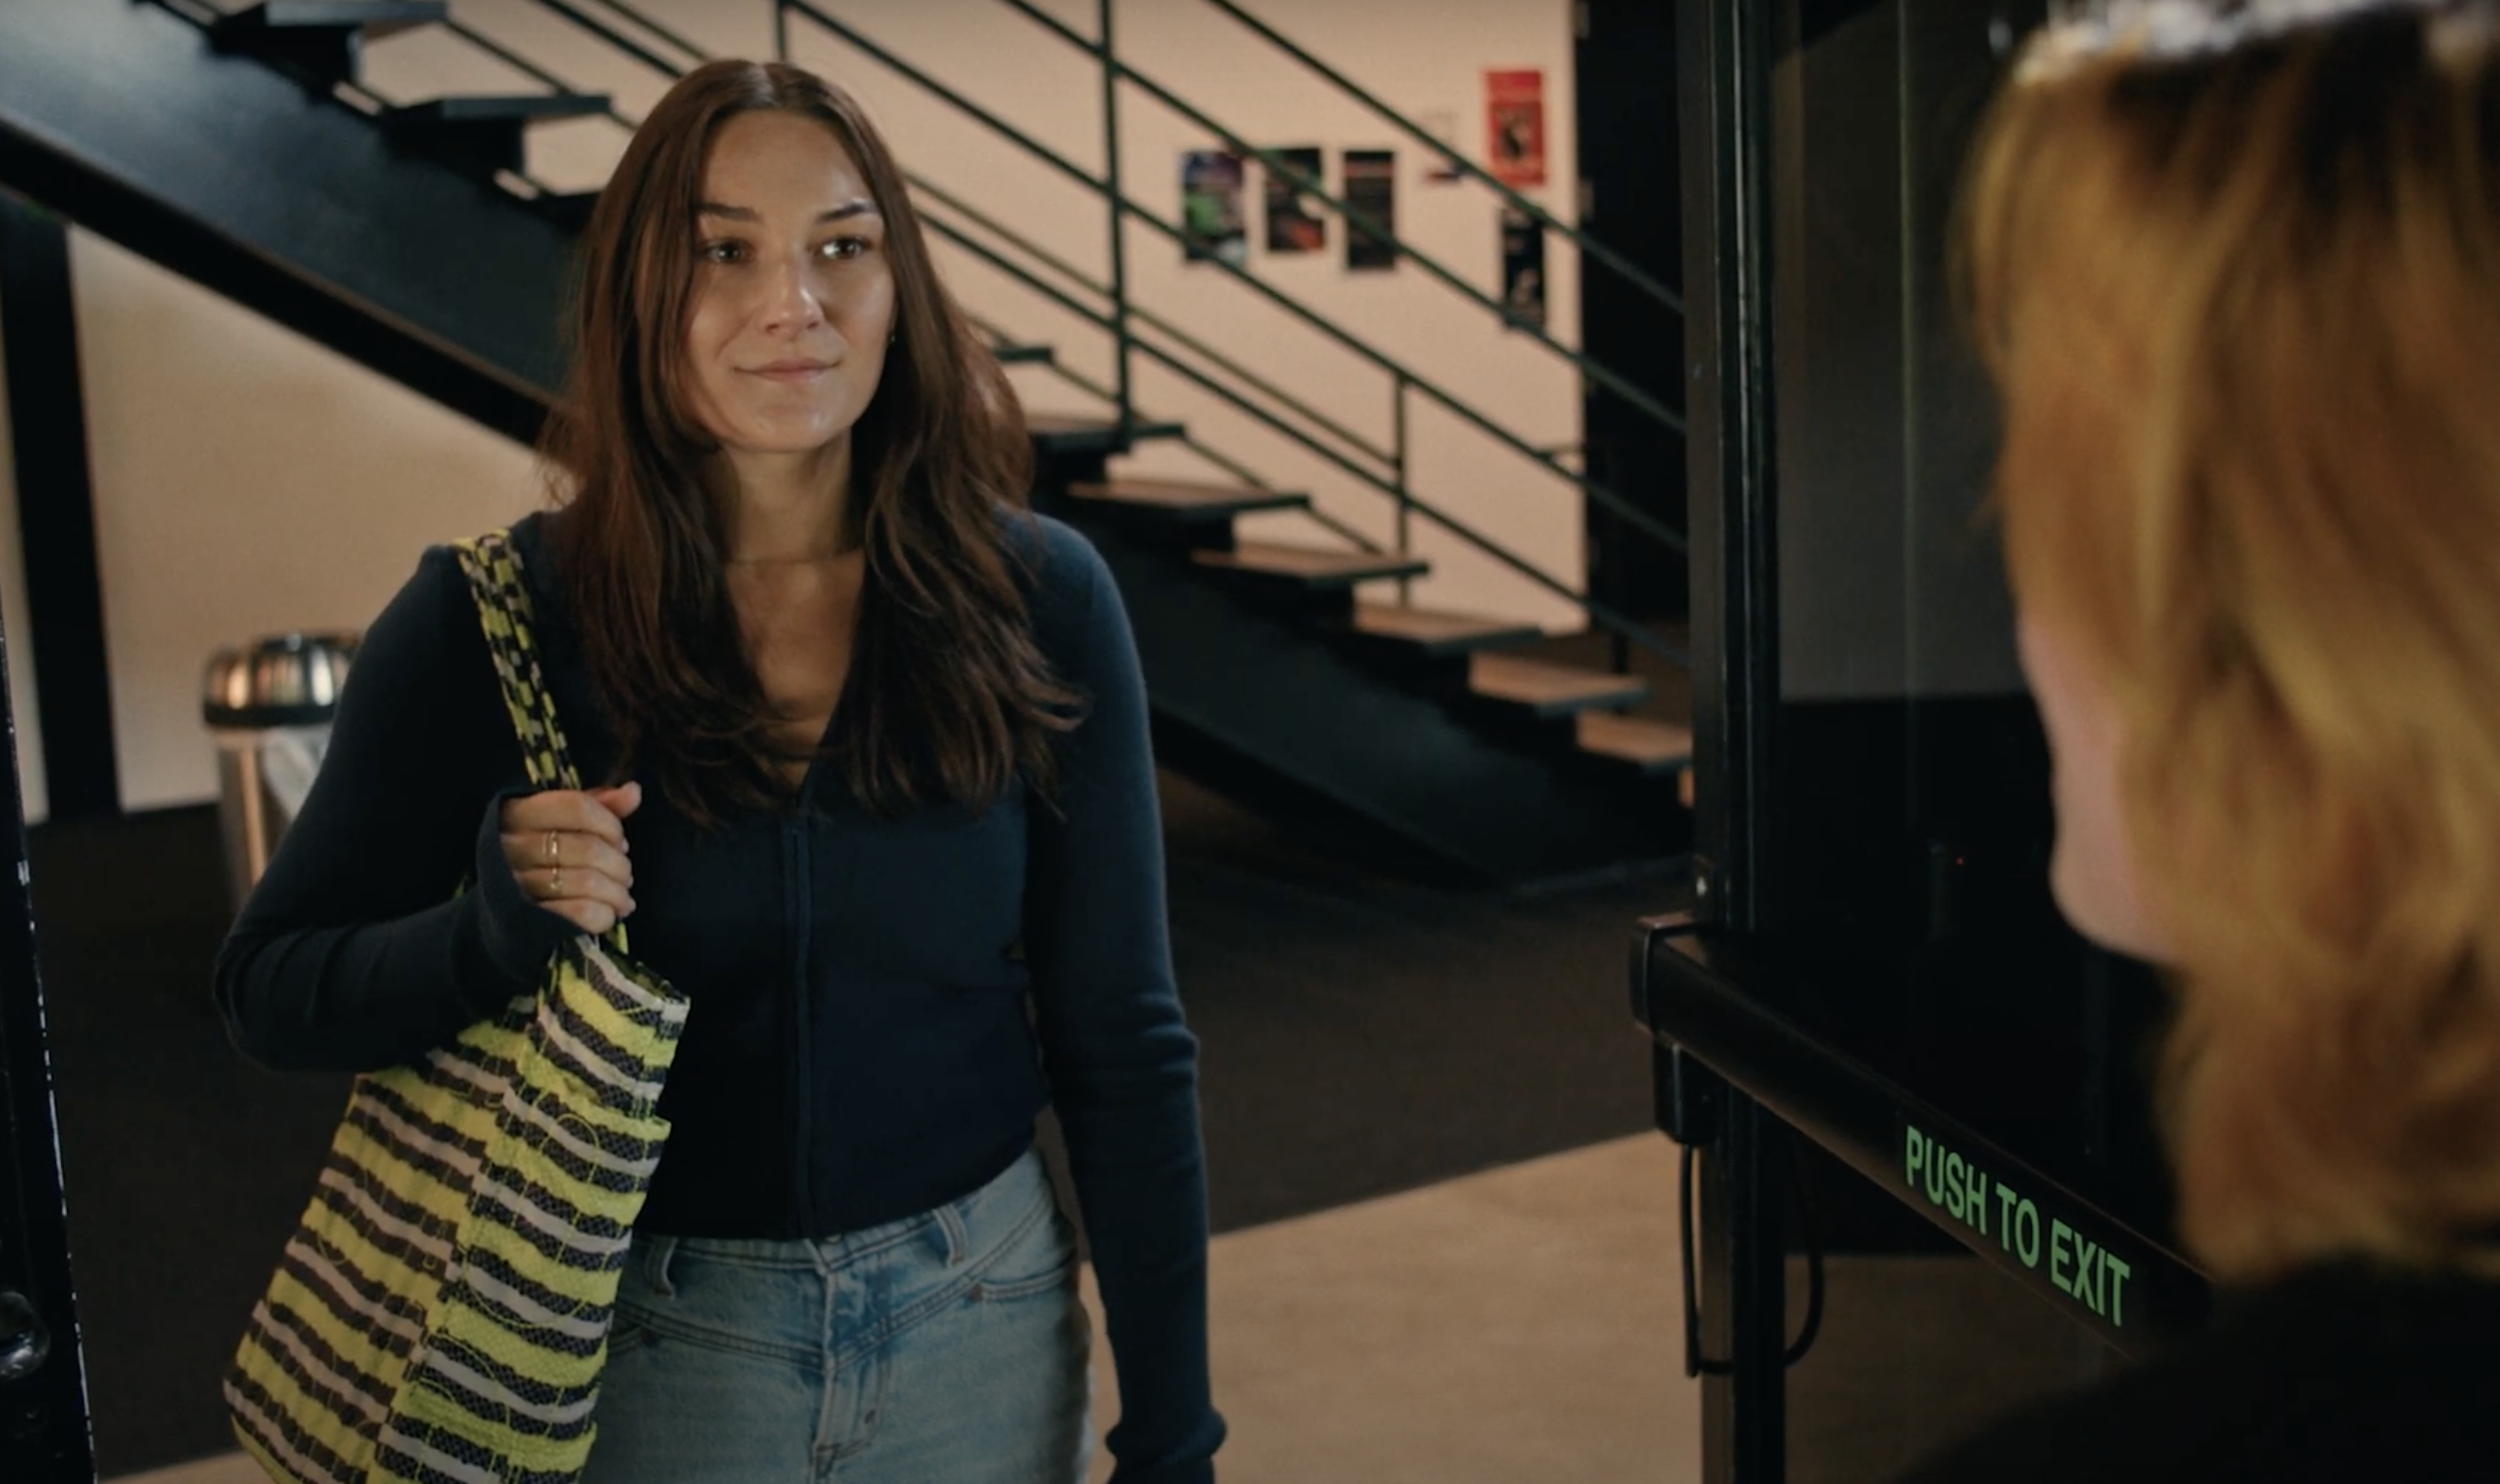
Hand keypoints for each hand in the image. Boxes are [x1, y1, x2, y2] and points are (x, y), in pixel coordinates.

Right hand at [499, 782, 641, 933]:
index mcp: (518, 814)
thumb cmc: (540, 858)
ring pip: (588, 881)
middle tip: (625, 874)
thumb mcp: (561, 823)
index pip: (577, 807)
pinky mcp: (528, 919)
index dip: (609, 824)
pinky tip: (610, 913)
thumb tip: (633, 792)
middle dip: (619, 864)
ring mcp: (517, 885)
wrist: (503, 909)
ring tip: (622, 896)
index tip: (619, 841)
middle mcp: (511, 847)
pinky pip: (580, 912)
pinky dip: (605, 914)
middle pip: (588, 848)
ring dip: (617, 892)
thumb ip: (597, 806)